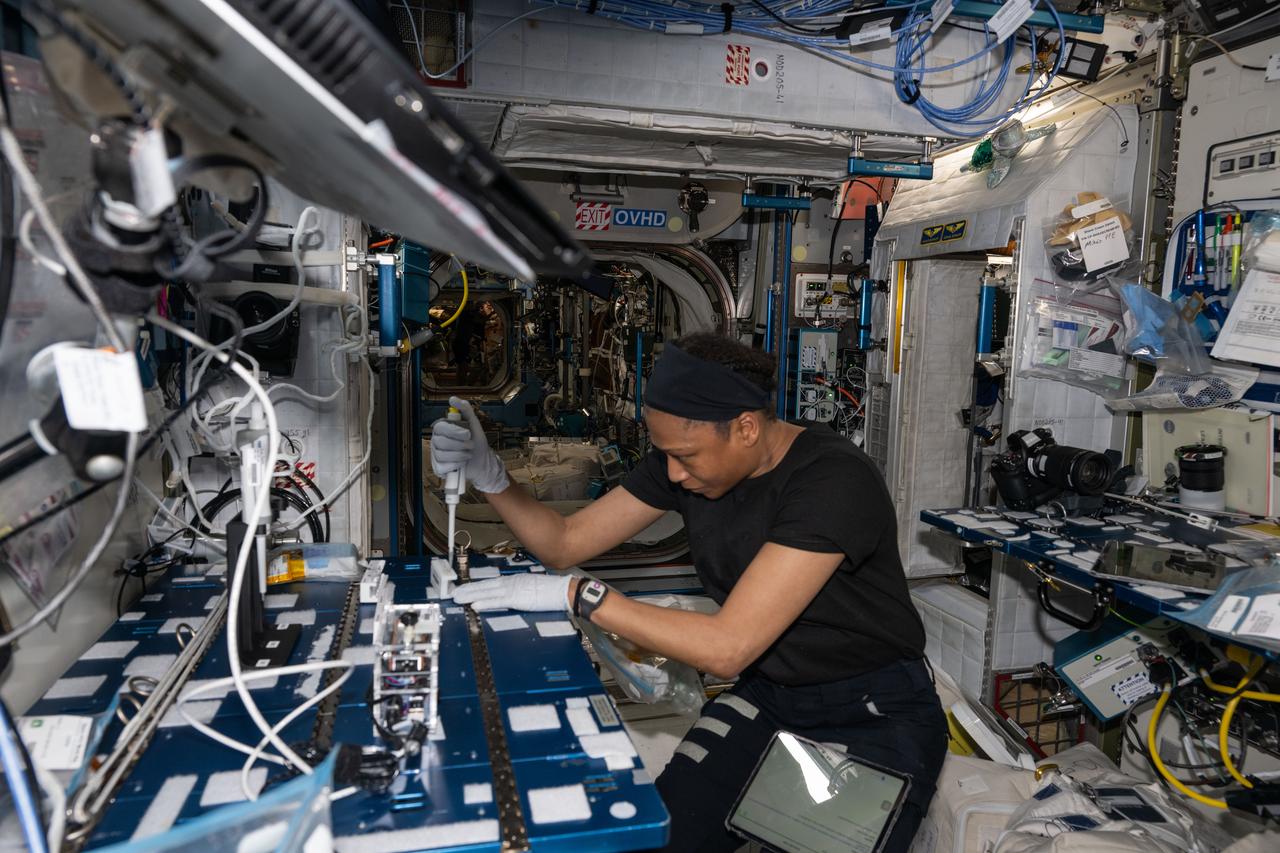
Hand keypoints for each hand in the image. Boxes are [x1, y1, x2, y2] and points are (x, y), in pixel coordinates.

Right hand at [429, 396, 509, 493]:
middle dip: (460, 445)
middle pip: (441, 442)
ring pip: (442, 455)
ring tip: (468, 454)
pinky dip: (456, 466)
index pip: (440, 427)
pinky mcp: (439, 468)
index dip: (454, 431)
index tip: (468, 434)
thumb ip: (465, 410)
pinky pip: (443, 467)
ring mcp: (436, 455)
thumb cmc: (477, 442)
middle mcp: (437, 441)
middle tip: (471, 445)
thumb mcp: (474, 423)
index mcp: (443, 429)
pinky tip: (462, 464)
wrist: (482, 462)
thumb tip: (452, 399)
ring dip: (460, 455)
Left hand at [451, 573, 571, 612]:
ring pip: (488, 592)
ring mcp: (514, 590)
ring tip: (458, 598)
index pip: (491, 583)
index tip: (465, 588)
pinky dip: (485, 602)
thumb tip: (509, 597)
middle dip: (468, 589)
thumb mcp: (532, 590)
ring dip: (471, 594)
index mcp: (515, 581)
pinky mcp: (518, 599)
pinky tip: (475, 604)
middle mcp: (512, 583)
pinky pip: (498, 601)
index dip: (476, 586)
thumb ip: (519, 593)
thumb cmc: (552, 592)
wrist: (565, 591)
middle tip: (453, 593)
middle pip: (485, 586)